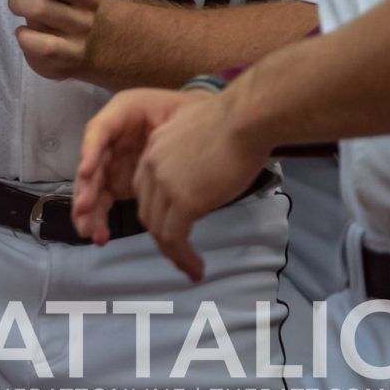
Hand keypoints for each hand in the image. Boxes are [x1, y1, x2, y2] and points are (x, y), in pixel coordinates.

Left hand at [77, 87, 267, 279]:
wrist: (243, 120)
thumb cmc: (235, 124)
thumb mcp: (198, 139)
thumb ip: (189, 159)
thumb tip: (200, 178)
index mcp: (154, 149)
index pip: (146, 189)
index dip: (158, 212)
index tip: (173, 229)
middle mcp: (151, 166)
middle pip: (148, 211)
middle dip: (163, 236)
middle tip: (181, 254)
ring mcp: (165, 184)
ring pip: (159, 229)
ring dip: (173, 253)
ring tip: (191, 268)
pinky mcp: (183, 200)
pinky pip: (174, 238)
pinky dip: (182, 258)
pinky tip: (196, 269)